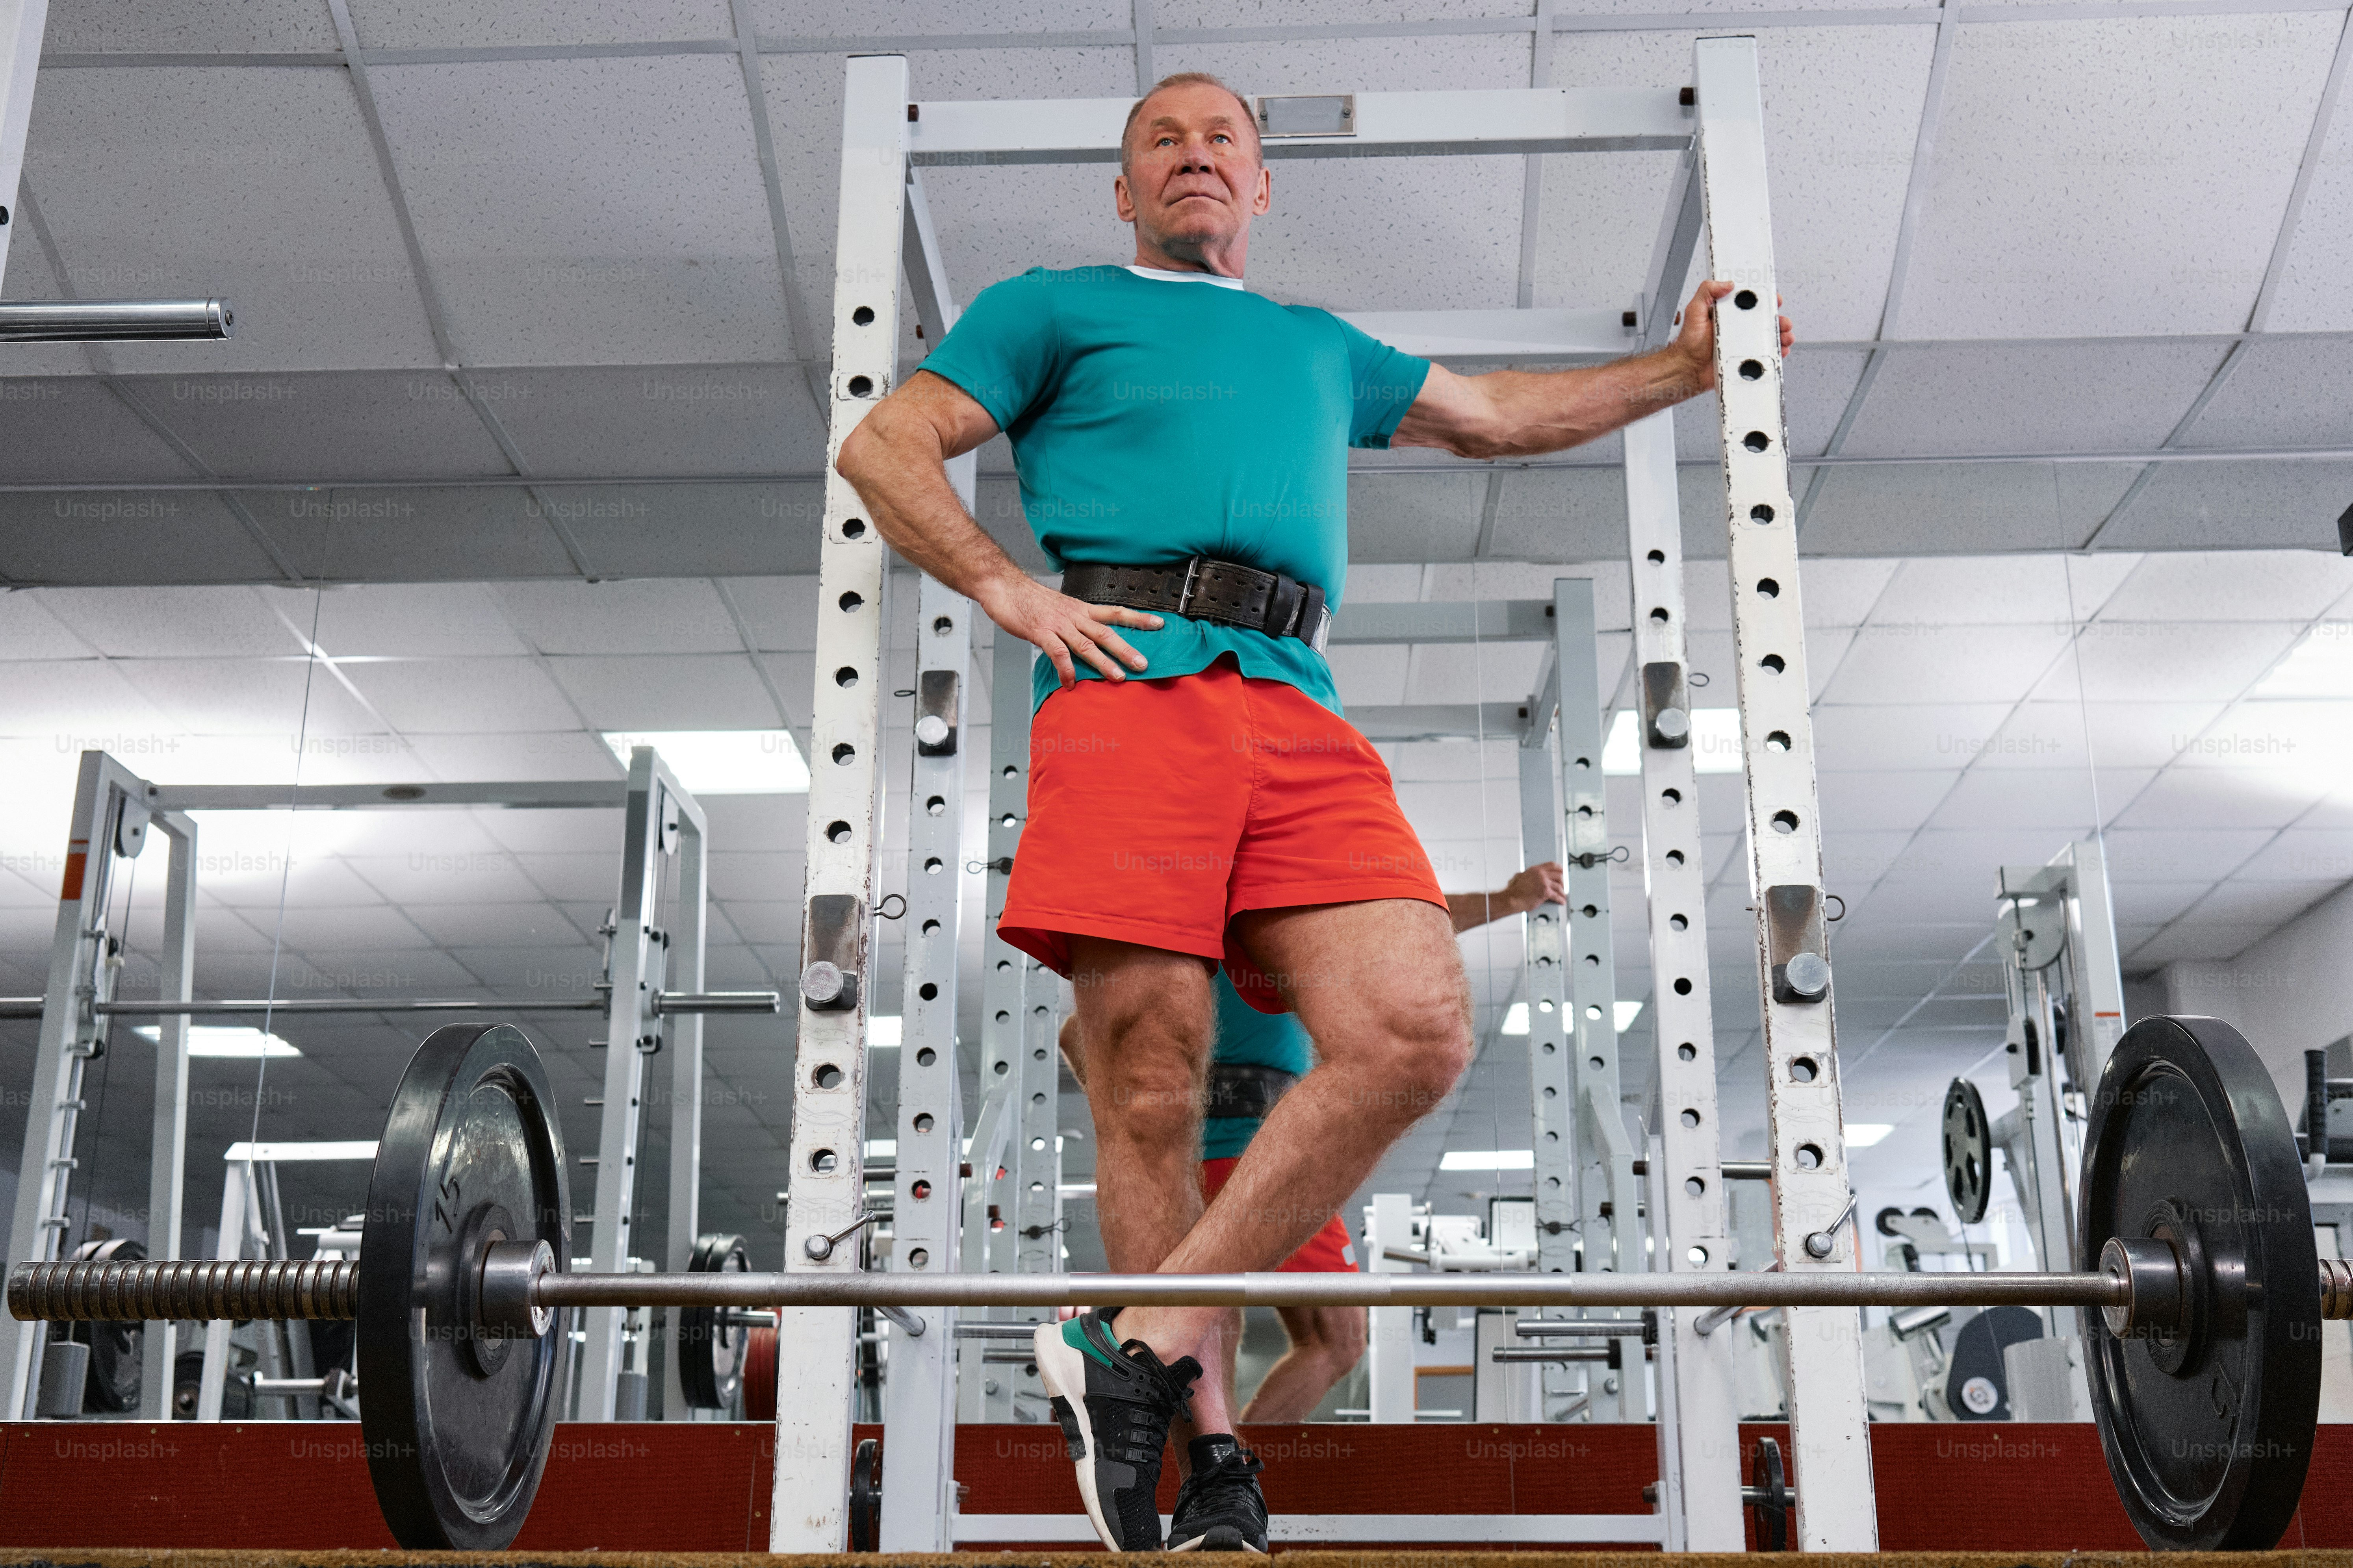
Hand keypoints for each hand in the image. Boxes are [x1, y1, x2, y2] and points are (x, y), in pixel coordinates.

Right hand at [981, 574, 1162, 687]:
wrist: (1004, 587)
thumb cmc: (1030, 599)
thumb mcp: (1060, 607)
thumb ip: (1075, 623)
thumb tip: (1088, 639)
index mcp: (1081, 609)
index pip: (1116, 612)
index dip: (1138, 618)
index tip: (1159, 624)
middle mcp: (1074, 616)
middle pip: (1106, 632)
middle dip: (1126, 649)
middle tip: (1143, 664)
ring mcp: (1058, 625)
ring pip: (1086, 644)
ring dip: (1103, 662)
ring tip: (1118, 678)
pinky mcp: (1041, 633)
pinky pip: (1058, 654)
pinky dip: (1066, 670)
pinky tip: (1070, 683)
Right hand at [1498, 861, 1566, 915]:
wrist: (1512, 898)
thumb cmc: (1514, 890)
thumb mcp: (1519, 877)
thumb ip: (1524, 874)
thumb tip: (1522, 875)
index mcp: (1535, 869)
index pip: (1552, 865)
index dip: (1559, 868)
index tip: (1562, 871)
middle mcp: (1541, 874)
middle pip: (1559, 875)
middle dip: (1562, 882)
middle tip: (1563, 885)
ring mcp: (1544, 883)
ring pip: (1559, 886)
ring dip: (1562, 892)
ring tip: (1562, 895)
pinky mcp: (1545, 892)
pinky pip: (1557, 896)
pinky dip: (1560, 899)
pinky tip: (1561, 901)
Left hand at [1673, 279, 1794, 392]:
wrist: (1688, 369)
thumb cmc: (1689, 344)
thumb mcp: (1694, 311)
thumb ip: (1707, 292)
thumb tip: (1726, 283)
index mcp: (1728, 313)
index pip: (1751, 302)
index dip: (1765, 300)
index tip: (1774, 299)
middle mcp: (1737, 327)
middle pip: (1765, 319)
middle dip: (1778, 319)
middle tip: (1782, 321)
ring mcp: (1743, 343)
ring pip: (1768, 336)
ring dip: (1781, 335)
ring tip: (1784, 337)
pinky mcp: (1745, 358)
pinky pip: (1765, 354)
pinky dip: (1776, 352)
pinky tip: (1779, 351)